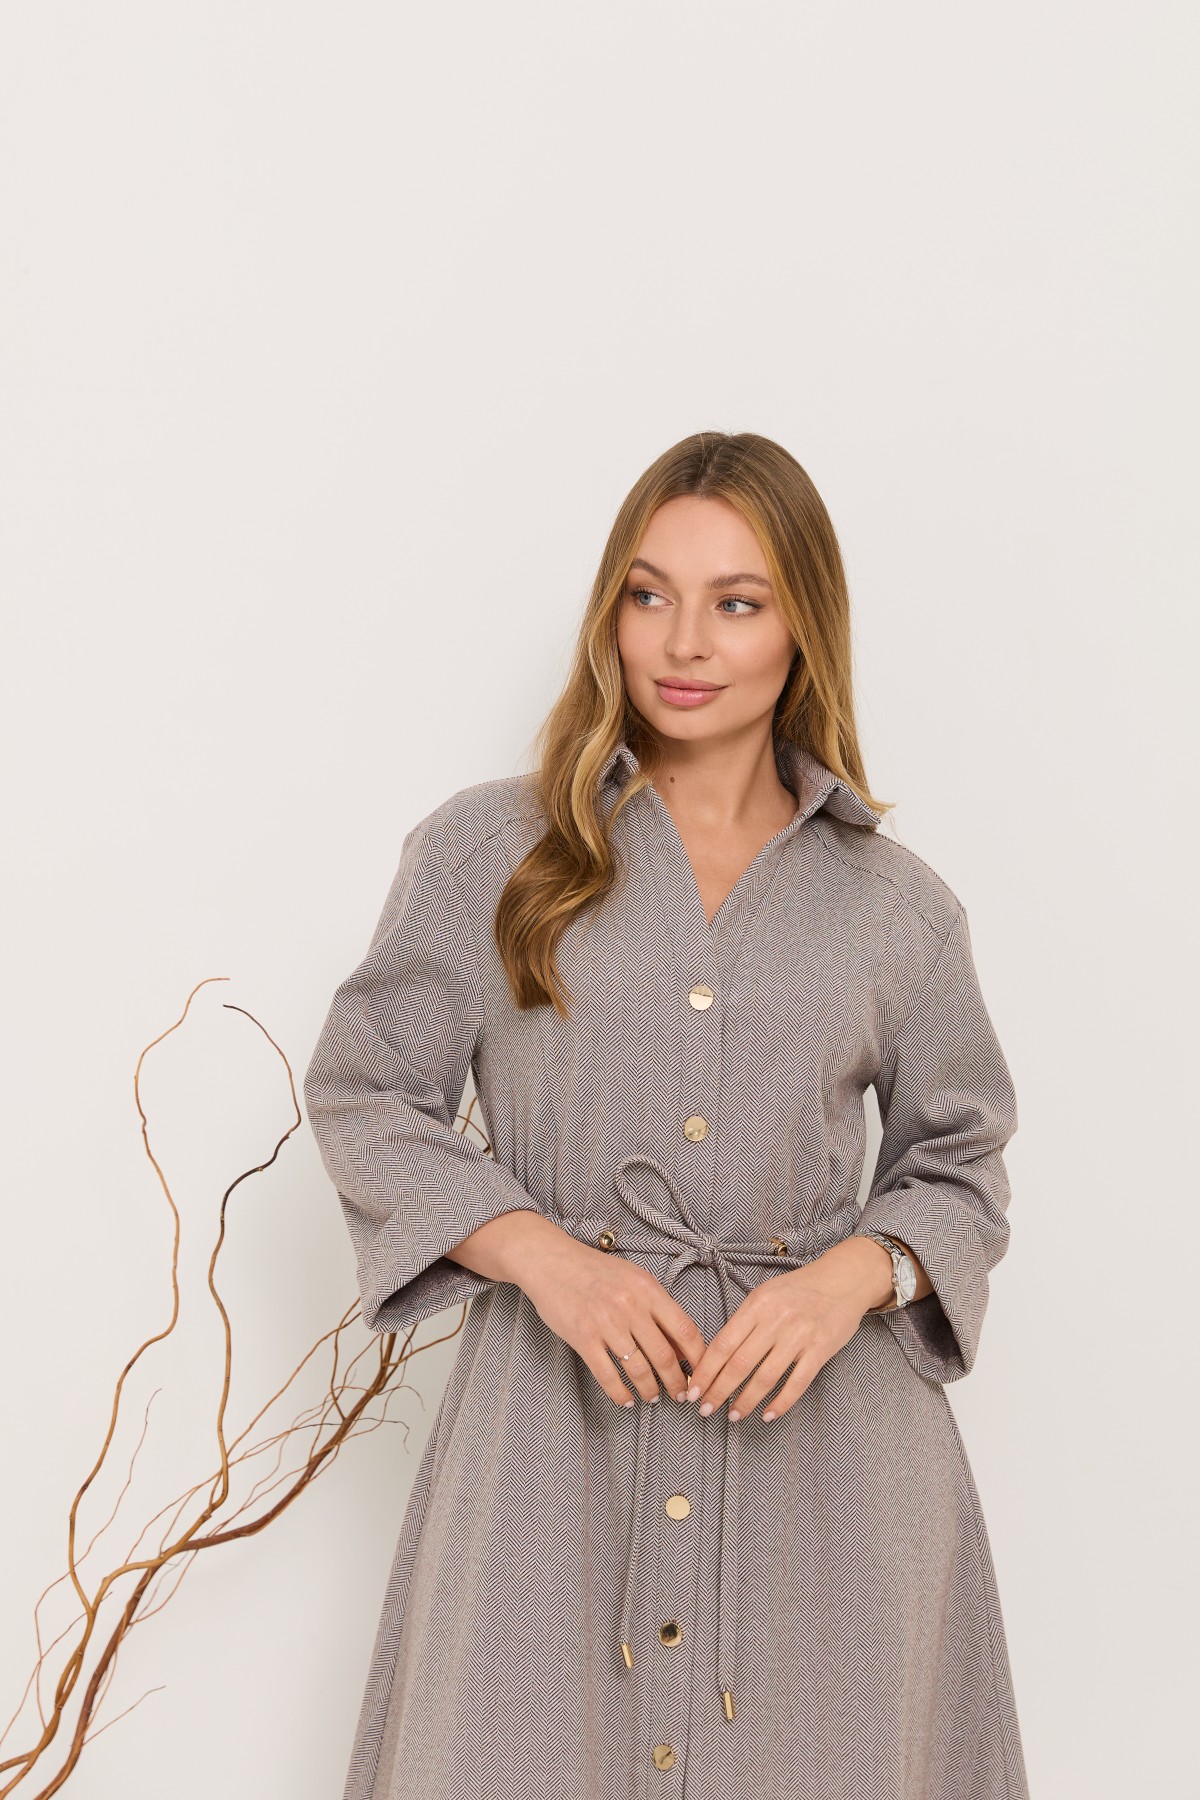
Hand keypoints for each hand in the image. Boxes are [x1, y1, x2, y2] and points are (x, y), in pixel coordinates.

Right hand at [522, 1238, 708, 1411]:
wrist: (552, 1261)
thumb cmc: (596, 1271)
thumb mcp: (634, 1279)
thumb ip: (657, 1307)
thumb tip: (681, 1345)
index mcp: (648, 1289)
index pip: (685, 1330)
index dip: (699, 1358)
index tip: (702, 1374)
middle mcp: (630, 1306)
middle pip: (664, 1355)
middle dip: (677, 1381)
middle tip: (681, 1394)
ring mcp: (605, 1323)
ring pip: (637, 1369)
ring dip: (650, 1390)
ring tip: (653, 1397)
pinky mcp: (583, 1337)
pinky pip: (607, 1375)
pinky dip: (620, 1393)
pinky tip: (626, 1400)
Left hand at [682, 1237, 892, 1422]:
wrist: (843, 1279)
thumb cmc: (800, 1289)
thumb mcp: (766, 1294)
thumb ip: (745, 1321)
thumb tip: (718, 1355)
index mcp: (757, 1304)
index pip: (723, 1343)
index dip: (705, 1371)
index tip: (693, 1390)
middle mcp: (776, 1320)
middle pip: (740, 1363)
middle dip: (718, 1391)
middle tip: (705, 1409)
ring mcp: (799, 1335)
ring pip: (766, 1377)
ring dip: (746, 1401)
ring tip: (733, 1416)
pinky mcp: (820, 1349)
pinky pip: (797, 1383)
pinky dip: (781, 1403)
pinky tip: (768, 1415)